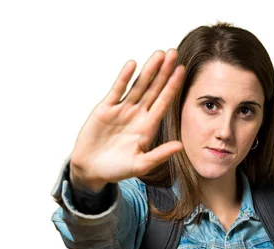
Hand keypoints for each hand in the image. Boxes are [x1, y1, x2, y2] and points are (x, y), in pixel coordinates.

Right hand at [70, 49, 185, 191]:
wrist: (91, 169)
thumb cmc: (116, 170)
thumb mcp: (141, 165)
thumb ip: (160, 155)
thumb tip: (180, 146)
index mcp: (148, 128)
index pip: (163, 103)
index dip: (172, 87)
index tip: (182, 71)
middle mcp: (137, 115)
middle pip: (154, 89)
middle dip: (164, 72)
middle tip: (174, 53)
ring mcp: (122, 110)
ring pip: (138, 86)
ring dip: (148, 70)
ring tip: (159, 54)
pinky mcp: (106, 108)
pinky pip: (117, 90)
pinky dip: (124, 77)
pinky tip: (133, 65)